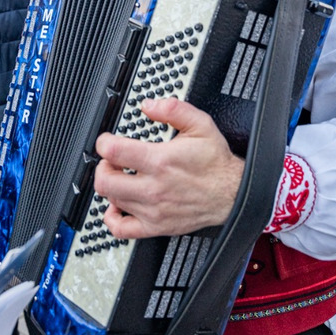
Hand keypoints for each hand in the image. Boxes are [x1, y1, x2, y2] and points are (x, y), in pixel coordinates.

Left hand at [94, 97, 242, 239]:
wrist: (232, 193)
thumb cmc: (215, 163)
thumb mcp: (201, 124)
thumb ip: (173, 110)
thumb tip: (149, 106)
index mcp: (160, 161)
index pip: (113, 152)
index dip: (104, 142)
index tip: (107, 141)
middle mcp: (153, 188)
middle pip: (105, 181)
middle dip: (103, 167)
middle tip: (111, 161)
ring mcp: (152, 210)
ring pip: (111, 200)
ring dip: (111, 186)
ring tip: (121, 177)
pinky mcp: (156, 226)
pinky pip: (121, 229)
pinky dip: (112, 218)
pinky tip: (118, 206)